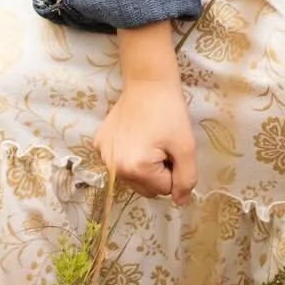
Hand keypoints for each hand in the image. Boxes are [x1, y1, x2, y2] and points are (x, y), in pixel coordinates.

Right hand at [94, 74, 197, 202]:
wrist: (148, 82)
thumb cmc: (169, 112)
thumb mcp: (186, 146)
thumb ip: (186, 178)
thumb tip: (180, 203)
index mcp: (135, 169)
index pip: (164, 189)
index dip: (174, 170)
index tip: (173, 148)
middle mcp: (113, 168)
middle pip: (146, 187)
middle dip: (159, 171)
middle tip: (163, 144)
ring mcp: (103, 156)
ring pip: (132, 176)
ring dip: (144, 165)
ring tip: (150, 138)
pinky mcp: (98, 144)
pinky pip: (119, 161)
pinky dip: (129, 153)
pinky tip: (135, 133)